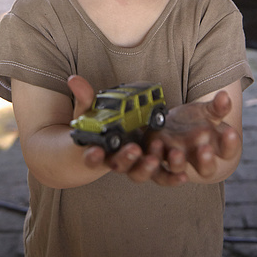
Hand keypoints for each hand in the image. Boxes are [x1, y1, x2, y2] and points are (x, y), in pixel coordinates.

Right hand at [67, 75, 186, 184]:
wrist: (109, 140)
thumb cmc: (96, 124)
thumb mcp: (89, 111)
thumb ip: (85, 97)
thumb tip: (73, 79)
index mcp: (97, 150)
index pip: (91, 157)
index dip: (92, 156)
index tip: (95, 152)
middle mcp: (114, 160)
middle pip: (118, 164)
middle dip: (125, 158)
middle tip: (134, 149)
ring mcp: (133, 164)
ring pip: (138, 172)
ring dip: (147, 167)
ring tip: (155, 159)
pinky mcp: (150, 163)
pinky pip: (160, 174)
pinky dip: (171, 177)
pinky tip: (182, 175)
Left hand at [147, 91, 241, 180]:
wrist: (173, 132)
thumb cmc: (195, 123)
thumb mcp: (206, 112)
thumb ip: (217, 107)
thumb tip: (225, 95)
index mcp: (214, 146)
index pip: (227, 150)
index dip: (230, 144)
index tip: (231, 132)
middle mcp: (196, 158)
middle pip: (206, 168)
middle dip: (206, 161)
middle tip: (205, 149)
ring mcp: (177, 159)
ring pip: (178, 168)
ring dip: (177, 163)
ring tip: (175, 152)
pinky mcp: (158, 157)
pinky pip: (156, 167)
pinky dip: (155, 158)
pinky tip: (156, 144)